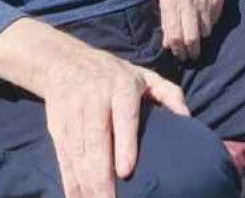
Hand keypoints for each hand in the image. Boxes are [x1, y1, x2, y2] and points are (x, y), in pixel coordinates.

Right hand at [39, 45, 189, 197]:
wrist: (66, 61)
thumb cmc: (114, 74)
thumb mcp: (144, 75)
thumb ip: (169, 94)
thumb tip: (187, 117)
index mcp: (121, 87)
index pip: (123, 118)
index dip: (123, 145)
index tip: (125, 171)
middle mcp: (94, 100)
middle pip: (96, 142)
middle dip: (100, 176)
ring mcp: (73, 114)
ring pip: (78, 153)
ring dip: (85, 183)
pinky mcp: (57, 126)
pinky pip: (63, 157)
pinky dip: (69, 181)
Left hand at [159, 0, 223, 60]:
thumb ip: (166, 19)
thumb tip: (168, 43)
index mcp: (171, 1)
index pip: (174, 35)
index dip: (177, 49)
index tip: (179, 55)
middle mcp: (188, 2)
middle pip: (191, 37)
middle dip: (191, 52)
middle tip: (191, 55)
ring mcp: (204, 0)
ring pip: (205, 31)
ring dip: (200, 35)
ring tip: (196, 32)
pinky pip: (214, 20)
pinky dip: (209, 23)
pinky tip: (203, 15)